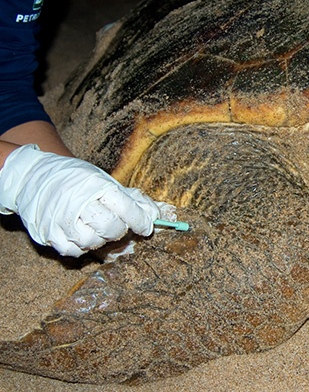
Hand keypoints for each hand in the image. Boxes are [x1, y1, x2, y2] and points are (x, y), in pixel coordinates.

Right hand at [0, 144, 159, 255]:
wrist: (34, 176)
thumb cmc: (76, 179)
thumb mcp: (103, 180)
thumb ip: (129, 198)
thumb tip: (155, 214)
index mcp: (95, 185)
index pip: (125, 208)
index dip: (140, 221)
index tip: (147, 227)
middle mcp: (77, 202)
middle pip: (110, 228)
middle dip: (119, 229)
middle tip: (117, 223)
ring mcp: (59, 219)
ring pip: (92, 242)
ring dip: (100, 239)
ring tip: (96, 226)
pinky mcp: (47, 233)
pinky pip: (72, 250)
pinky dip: (81, 246)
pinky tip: (80, 233)